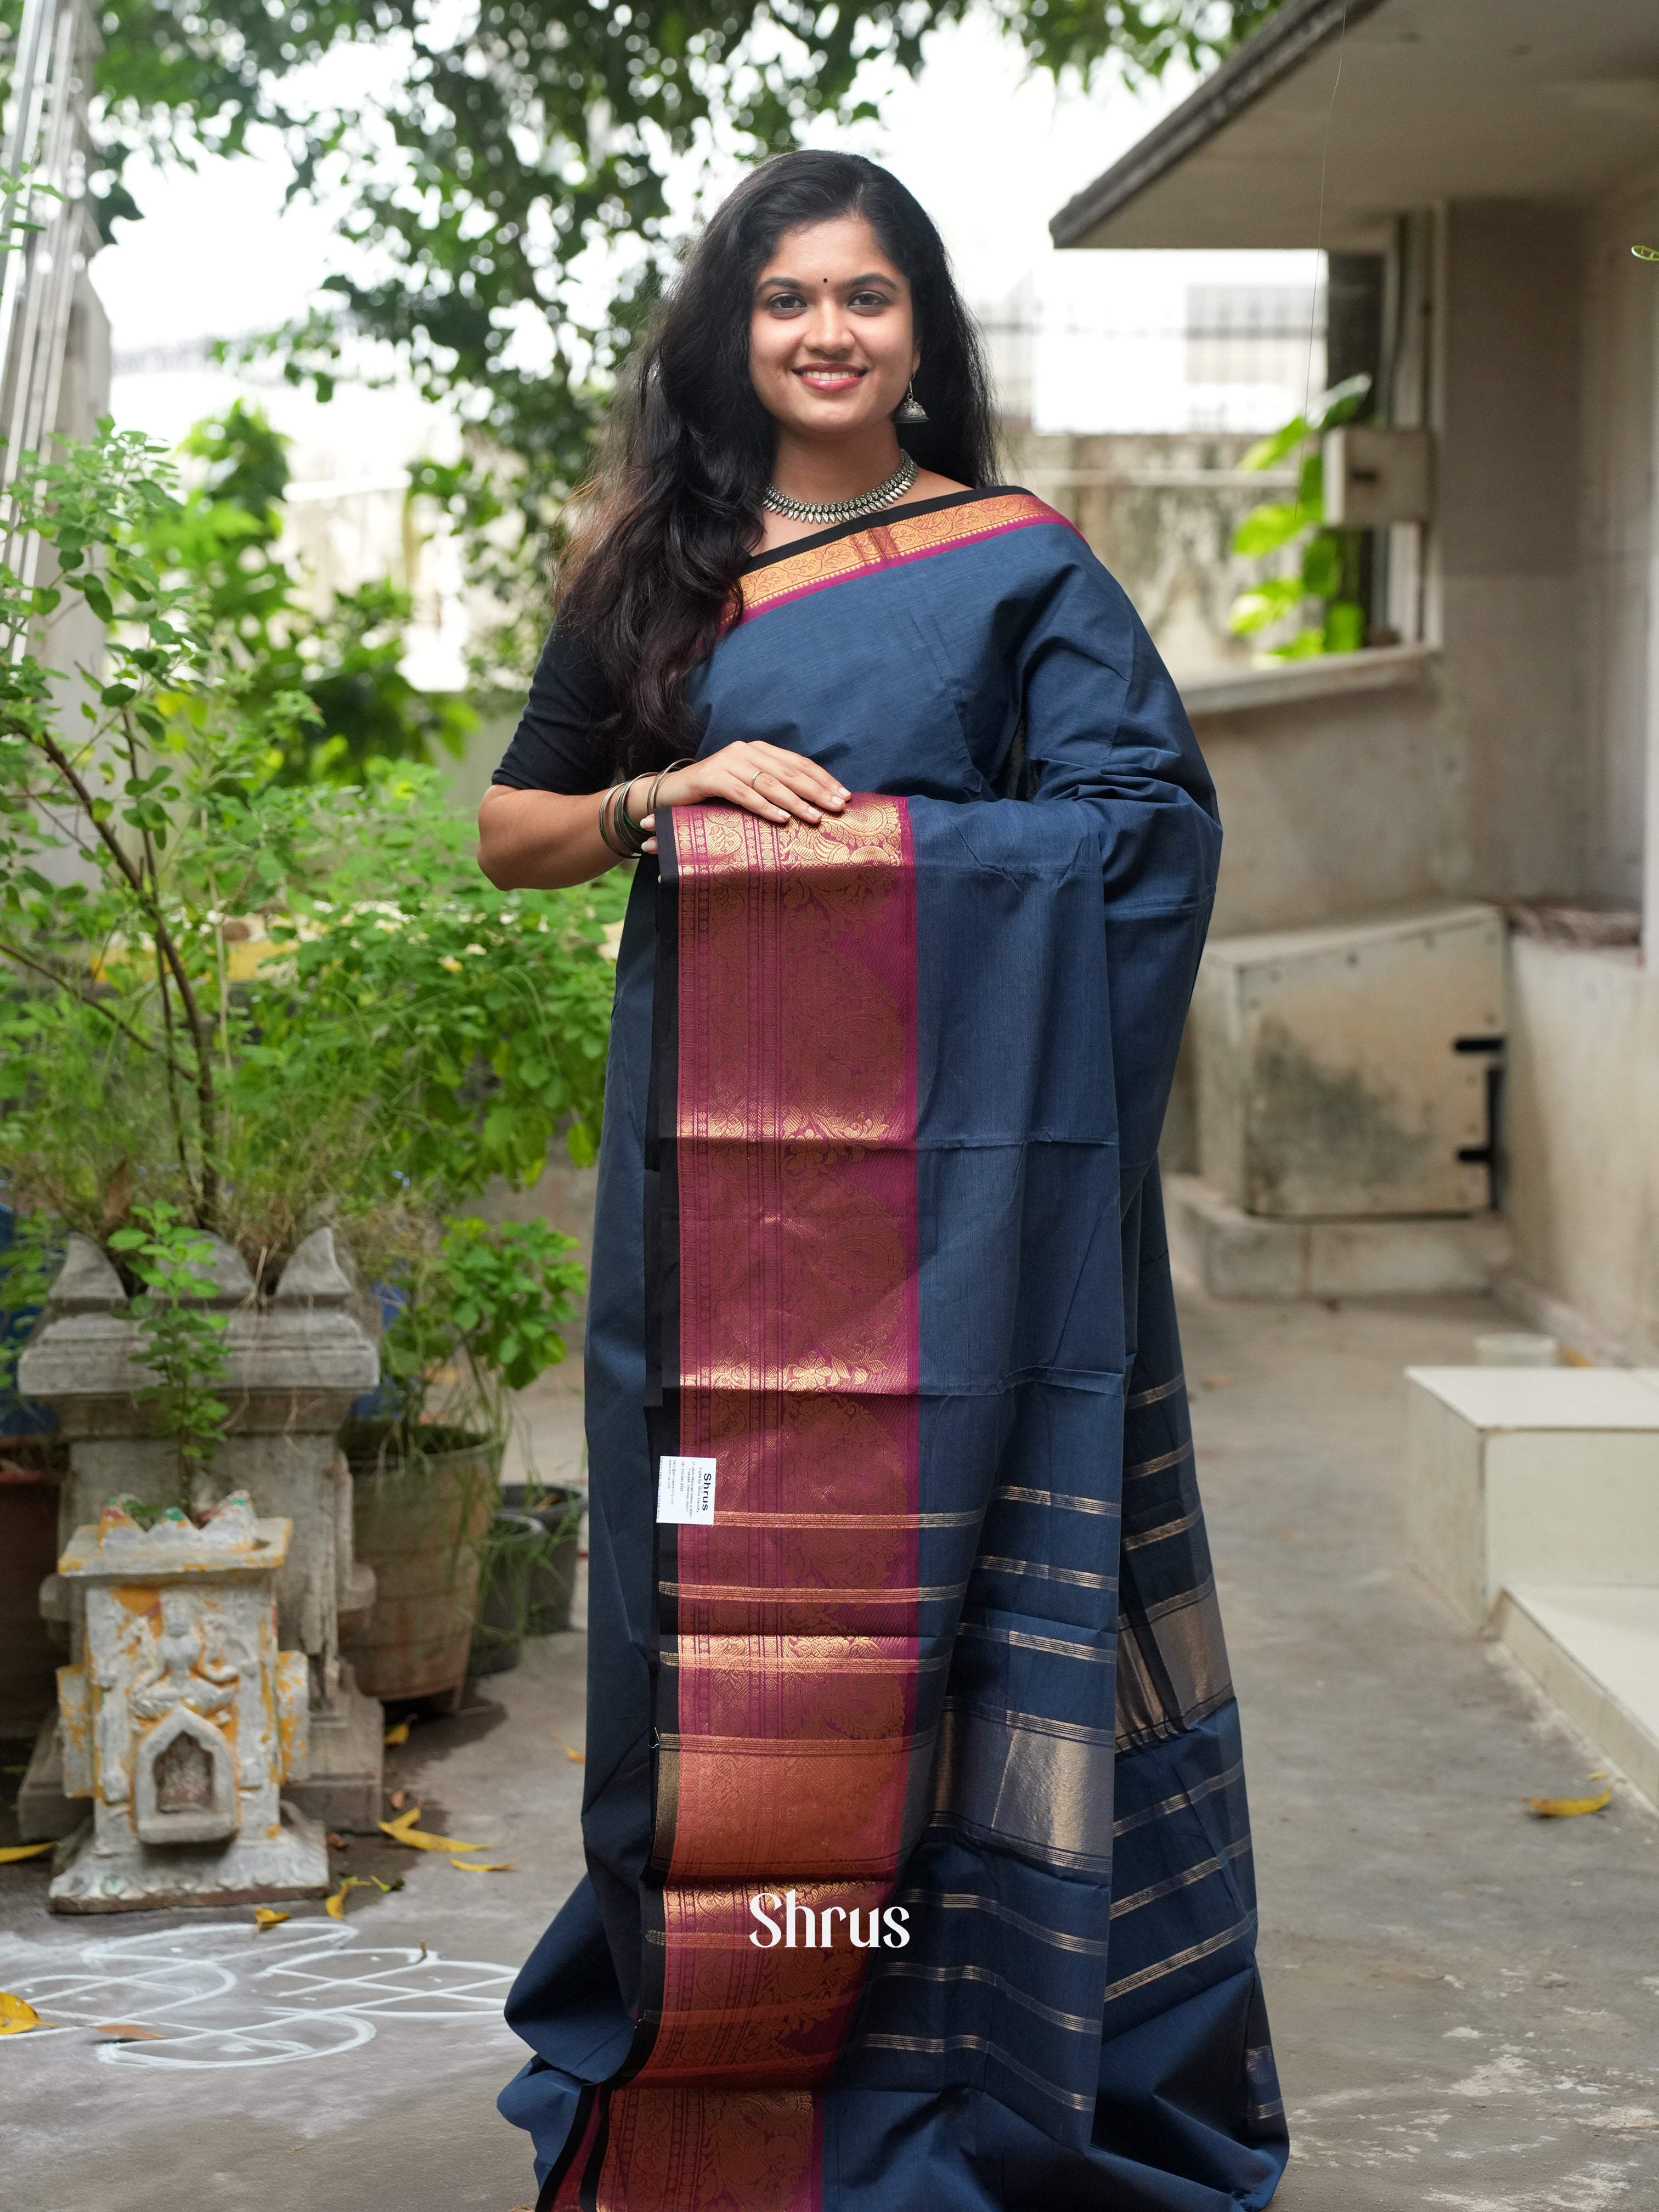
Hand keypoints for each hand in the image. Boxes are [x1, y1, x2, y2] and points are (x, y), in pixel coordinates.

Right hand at [639, 742, 847, 853]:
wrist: (670, 792)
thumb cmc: (715, 795)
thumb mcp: (749, 787)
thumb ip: (775, 788)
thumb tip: (814, 804)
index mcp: (759, 750)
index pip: (798, 763)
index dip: (823, 779)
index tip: (844, 795)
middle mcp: (745, 750)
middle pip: (789, 771)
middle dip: (817, 790)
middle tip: (837, 807)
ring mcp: (728, 761)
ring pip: (769, 782)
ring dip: (795, 801)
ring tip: (814, 817)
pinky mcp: (711, 776)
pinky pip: (743, 793)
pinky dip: (764, 806)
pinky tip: (781, 819)